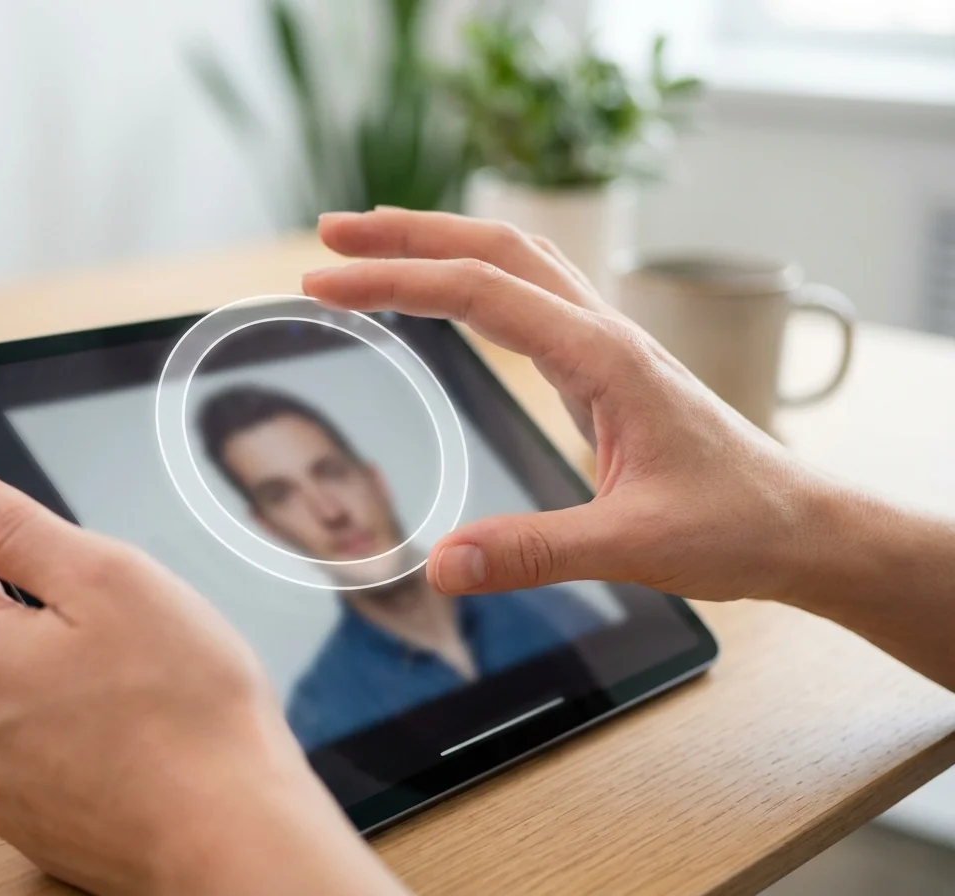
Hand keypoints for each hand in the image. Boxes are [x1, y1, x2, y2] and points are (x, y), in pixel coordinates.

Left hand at [0, 465, 404, 895]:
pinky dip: (85, 744)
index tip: (88, 586)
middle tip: (131, 643)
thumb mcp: (108, 578)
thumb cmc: (186, 708)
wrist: (233, 831)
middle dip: (56, 627)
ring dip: (71, 687)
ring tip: (144, 700)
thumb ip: (14, 527)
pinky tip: (140, 745)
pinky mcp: (35, 824)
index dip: (32, 560)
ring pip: (24, 699)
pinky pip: (46, 756)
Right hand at [305, 208, 826, 604]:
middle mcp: (602, 334)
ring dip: (441, 241)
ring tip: (371, 243)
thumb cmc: (734, 525)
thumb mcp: (634, 546)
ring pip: (514, 261)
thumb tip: (441, 565)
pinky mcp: (600, 368)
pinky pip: (527, 297)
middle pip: (494, 249)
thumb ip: (535, 552)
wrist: (798, 524)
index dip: (395, 282)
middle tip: (330, 236)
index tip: (324, 285)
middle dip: (407, 234)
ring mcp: (603, 345)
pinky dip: (472, 277)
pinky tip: (446, 292)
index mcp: (605, 357)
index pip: (480, 293)